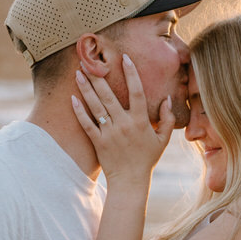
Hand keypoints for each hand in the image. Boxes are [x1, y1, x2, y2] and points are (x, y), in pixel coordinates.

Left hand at [71, 55, 171, 184]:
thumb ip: (167, 118)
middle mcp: (124, 124)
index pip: (137, 92)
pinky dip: (79, 111)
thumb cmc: (147, 159)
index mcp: (140, 121)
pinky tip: (72, 98)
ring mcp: (109, 133)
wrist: (130, 181)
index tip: (125, 58)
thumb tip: (168, 99)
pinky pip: (86, 124)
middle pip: (109, 95)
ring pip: (96, 106)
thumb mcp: (162, 139)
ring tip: (78, 73)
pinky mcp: (98, 141)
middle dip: (98, 77)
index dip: (131, 74)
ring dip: (86, 88)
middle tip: (89, 62)